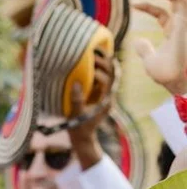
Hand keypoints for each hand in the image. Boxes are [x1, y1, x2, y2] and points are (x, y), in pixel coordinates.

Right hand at [68, 50, 115, 168]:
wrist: (83, 138)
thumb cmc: (79, 128)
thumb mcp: (76, 116)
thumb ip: (76, 101)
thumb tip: (76, 83)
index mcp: (106, 101)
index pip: (109, 81)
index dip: (102, 71)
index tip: (92, 66)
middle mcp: (109, 95)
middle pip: (112, 74)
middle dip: (105, 62)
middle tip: (94, 52)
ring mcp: (106, 94)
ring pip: (111, 73)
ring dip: (105, 62)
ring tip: (96, 50)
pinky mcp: (101, 93)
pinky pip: (104, 77)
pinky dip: (101, 67)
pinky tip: (93, 59)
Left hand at [134, 0, 186, 95]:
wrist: (176, 80)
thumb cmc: (166, 74)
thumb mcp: (150, 61)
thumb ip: (144, 50)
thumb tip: (137, 41)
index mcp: (173, 31)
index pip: (161, 13)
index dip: (148, 6)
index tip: (133, 3)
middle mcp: (180, 24)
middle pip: (172, 0)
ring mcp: (184, 21)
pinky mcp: (185, 20)